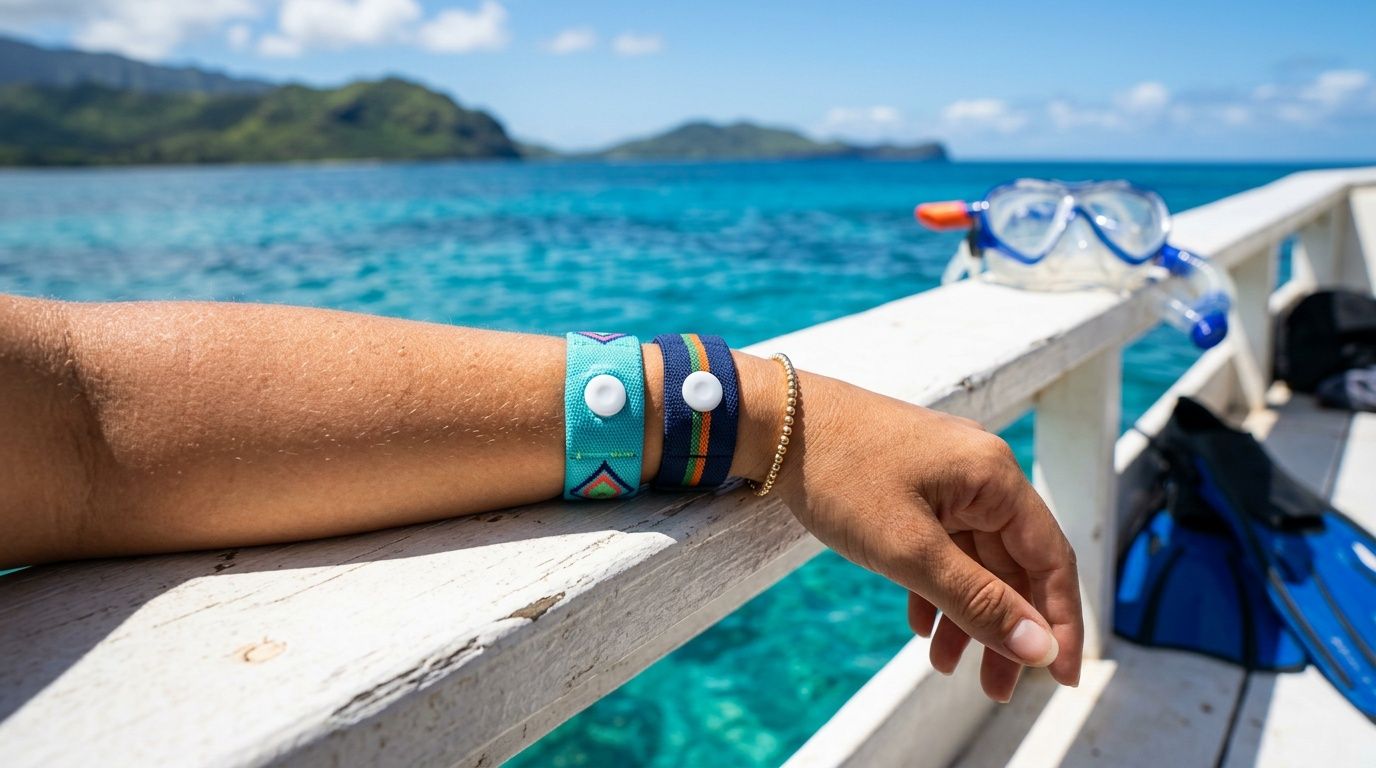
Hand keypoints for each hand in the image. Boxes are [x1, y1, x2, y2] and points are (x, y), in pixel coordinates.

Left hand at [759, 368, 1082, 702]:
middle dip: (1003, 629)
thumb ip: (977, 602)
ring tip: (944, 665)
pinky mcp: (913, 484)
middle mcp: (981, 473)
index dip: (1059, 622)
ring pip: (973, 559)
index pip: (1049, 560)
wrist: (774, 424)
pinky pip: (940, 544)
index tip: (1059, 679)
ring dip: (965, 614)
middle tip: (993, 689)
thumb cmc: (841, 476)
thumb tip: (1039, 648)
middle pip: (1012, 564)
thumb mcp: (910, 551)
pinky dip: (934, 587)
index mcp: (995, 478)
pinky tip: (919, 625)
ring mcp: (946, 477)